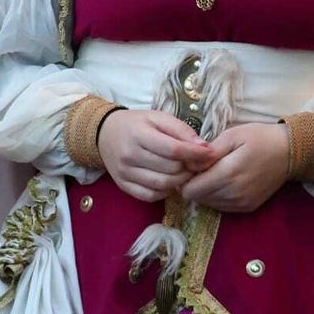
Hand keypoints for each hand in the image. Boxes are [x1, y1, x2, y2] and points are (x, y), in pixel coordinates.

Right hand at [96, 110, 219, 201]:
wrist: (104, 133)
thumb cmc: (136, 124)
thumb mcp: (158, 117)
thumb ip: (181, 130)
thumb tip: (204, 147)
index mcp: (138, 134)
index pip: (173, 150)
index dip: (195, 154)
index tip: (208, 153)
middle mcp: (129, 155)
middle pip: (170, 169)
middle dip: (188, 167)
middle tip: (194, 162)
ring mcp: (125, 173)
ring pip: (162, 185)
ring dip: (179, 180)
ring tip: (183, 171)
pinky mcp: (123, 185)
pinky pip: (151, 196)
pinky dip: (165, 191)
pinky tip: (168, 181)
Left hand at [179, 122, 289, 213]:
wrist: (290, 152)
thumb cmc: (259, 138)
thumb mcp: (231, 135)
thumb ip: (207, 153)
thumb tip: (187, 165)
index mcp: (228, 174)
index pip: (190, 190)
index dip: (184, 178)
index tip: (189, 165)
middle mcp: (234, 193)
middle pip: (197, 198)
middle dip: (193, 184)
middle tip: (200, 167)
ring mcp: (242, 203)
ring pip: (208, 203)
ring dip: (204, 191)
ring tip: (212, 172)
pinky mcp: (248, 207)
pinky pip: (221, 206)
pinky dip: (216, 196)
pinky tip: (223, 181)